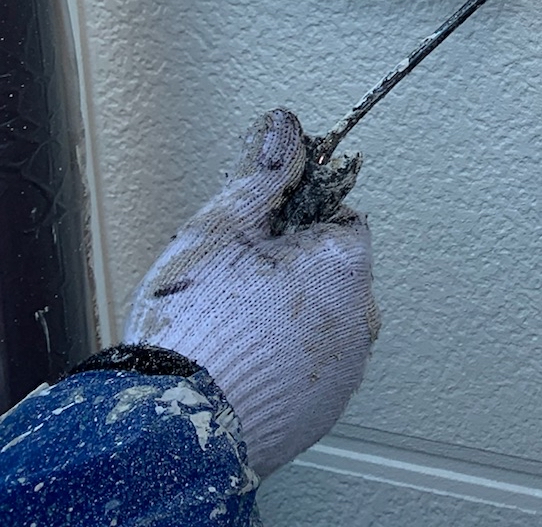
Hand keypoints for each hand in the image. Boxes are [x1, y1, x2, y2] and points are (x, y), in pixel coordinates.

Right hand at [124, 109, 379, 476]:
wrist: (175, 422)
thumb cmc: (198, 321)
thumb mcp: (222, 227)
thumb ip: (263, 173)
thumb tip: (285, 123)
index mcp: (345, 262)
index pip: (340, 223)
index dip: (297, 226)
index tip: (259, 242)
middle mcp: (362, 314)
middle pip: (334, 275)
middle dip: (295, 274)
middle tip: (236, 290)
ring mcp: (347, 366)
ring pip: (325, 323)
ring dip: (291, 321)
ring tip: (233, 333)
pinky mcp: (327, 407)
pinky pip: (312, 370)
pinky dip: (285, 365)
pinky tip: (241, 368)